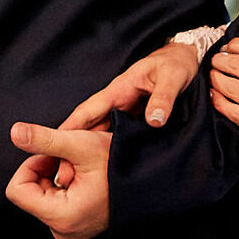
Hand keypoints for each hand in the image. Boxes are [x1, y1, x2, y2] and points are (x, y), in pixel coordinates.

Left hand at [4, 122, 110, 238]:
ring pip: (40, 195)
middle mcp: (62, 232)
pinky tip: (85, 179)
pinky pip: (52, 202)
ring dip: (56, 175)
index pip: (17, 190)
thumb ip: (44, 139)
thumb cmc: (119, 163)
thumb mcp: (80, 145)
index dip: (32, 165)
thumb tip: (14, 133)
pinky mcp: (73, 228)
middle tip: (75, 161)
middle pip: (28, 191)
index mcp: (62, 218)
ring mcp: (68, 232)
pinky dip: (63, 185)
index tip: (56, 154)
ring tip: (84, 170)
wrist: (149, 180)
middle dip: (47, 169)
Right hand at [47, 41, 199, 187]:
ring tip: (77, 178)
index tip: (54, 142)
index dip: (71, 126)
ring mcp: (124, 112)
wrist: (185, 60)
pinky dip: (108, 151)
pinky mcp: (135, 121)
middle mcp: (117, 103)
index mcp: (119, 90)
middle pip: (90, 127)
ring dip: (89, 153)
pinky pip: (117, 137)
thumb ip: (163, 98)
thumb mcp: (171, 78)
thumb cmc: (176, 64)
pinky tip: (105, 170)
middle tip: (61, 174)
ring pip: (101, 134)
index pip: (89, 110)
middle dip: (73, 148)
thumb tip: (154, 121)